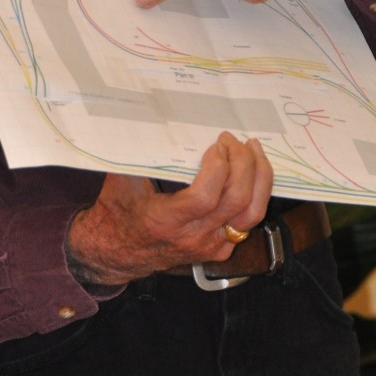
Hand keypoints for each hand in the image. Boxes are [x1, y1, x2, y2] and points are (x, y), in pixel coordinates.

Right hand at [66, 133, 272, 282]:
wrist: (116, 253)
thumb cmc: (117, 213)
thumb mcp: (122, 182)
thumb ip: (140, 156)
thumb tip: (153, 121)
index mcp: (167, 221)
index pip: (206, 197)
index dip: (218, 167)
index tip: (216, 145)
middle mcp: (193, 237)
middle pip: (237, 200)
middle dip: (243, 163)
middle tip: (233, 141)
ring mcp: (210, 246)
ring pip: (251, 213)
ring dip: (259, 178)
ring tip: (254, 151)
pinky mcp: (219, 250)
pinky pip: (247, 221)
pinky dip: (254, 193)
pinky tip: (251, 174)